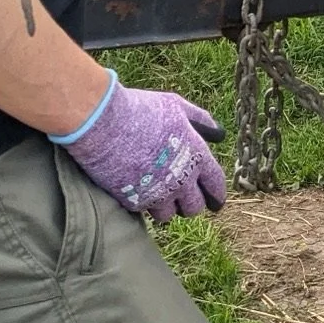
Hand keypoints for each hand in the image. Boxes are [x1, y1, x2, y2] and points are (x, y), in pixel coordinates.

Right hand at [60, 75, 226, 220]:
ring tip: (159, 192)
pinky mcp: (134, 202)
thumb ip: (200, 120)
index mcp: (196, 156)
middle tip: (182, 195)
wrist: (105, 124)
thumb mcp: (176, 107)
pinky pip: (145, 211)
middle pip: (194, 207)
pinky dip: (145, 204)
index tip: (216, 201)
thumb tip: (218, 133)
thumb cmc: (142, 110)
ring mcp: (157, 194)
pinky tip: (139, 188)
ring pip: (169, 215)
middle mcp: (181, 180)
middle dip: (191, 203)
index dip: (217, 194)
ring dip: (167, 207)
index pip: (215, 185)